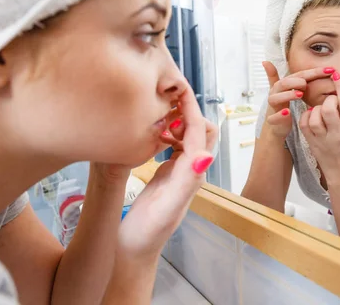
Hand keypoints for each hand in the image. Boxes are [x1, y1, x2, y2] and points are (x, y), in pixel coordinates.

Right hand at [117, 85, 217, 261]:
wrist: (133, 251)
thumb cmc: (147, 233)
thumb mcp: (167, 207)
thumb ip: (187, 182)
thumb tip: (206, 156)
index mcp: (194, 175)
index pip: (200, 132)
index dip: (191, 109)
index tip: (178, 89)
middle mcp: (191, 171)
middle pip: (202, 130)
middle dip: (188, 111)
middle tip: (167, 99)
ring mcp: (180, 172)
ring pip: (188, 135)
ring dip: (178, 120)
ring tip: (159, 112)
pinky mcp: (167, 173)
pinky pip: (174, 145)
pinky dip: (167, 132)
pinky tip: (152, 133)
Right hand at [262, 62, 333, 138]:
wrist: (275, 126)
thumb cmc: (284, 105)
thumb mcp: (287, 90)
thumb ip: (294, 77)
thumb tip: (274, 60)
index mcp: (282, 85)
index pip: (298, 76)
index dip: (313, 72)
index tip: (329, 70)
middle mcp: (275, 93)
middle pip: (283, 83)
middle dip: (295, 82)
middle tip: (306, 83)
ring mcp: (273, 107)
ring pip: (275, 98)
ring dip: (288, 95)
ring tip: (300, 94)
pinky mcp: (272, 120)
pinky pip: (273, 117)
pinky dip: (279, 115)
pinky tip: (287, 113)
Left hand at [299, 71, 339, 184]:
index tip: (337, 75)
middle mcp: (337, 135)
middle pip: (328, 109)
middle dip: (329, 99)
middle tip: (333, 100)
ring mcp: (322, 140)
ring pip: (315, 117)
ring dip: (317, 108)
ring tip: (324, 109)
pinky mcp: (311, 143)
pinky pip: (304, 125)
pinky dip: (306, 116)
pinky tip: (313, 115)